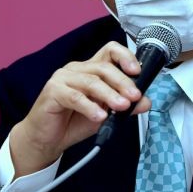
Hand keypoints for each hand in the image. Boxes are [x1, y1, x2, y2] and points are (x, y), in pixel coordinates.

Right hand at [10, 41, 150, 176]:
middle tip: (134, 97)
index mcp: (90, 69)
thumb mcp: (106, 113)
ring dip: (109, 94)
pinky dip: (90, 107)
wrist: (48, 140)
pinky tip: (100, 116)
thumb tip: (145, 102)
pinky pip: (74, 97)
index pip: (110, 51)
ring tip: (121, 107)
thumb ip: (125, 106)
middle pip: (103, 67)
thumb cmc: (74, 122)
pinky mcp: (52, 92)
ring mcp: (63, 79)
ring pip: (90, 81)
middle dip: (122, 82)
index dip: (125, 57)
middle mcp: (76, 69)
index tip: (137, 72)